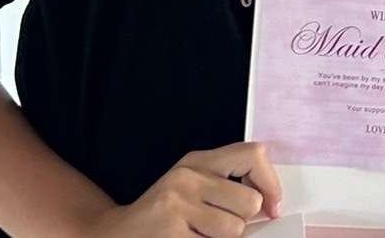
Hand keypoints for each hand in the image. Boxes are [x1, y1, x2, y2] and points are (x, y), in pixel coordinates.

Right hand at [79, 141, 282, 236]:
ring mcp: (177, 206)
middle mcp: (188, 176)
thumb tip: (270, 207)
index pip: (253, 155)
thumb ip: (226, 187)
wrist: (112, 235)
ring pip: (235, 230)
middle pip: (249, 202)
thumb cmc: (162, 214)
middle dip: (242, 222)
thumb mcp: (191, 186)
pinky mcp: (171, 234)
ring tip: (199, 236)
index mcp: (198, 160)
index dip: (270, 183)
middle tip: (219, 228)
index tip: (272, 208)